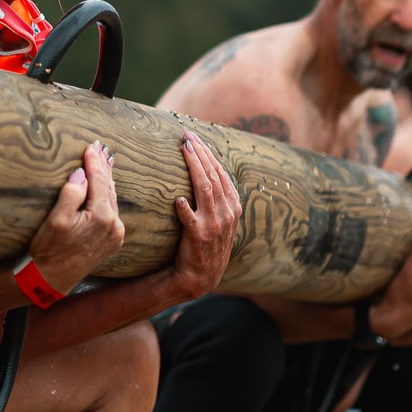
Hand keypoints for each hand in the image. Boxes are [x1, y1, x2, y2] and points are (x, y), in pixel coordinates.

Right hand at [25, 141, 124, 297]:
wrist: (50, 280)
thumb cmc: (49, 249)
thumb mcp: (56, 218)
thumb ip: (71, 193)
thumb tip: (81, 174)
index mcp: (102, 217)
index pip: (99, 181)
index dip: (94, 162)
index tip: (91, 146)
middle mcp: (114, 226)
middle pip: (109, 188)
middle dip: (103, 168)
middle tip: (100, 148)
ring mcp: (116, 235)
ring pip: (112, 199)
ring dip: (107, 180)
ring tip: (104, 162)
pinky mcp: (112, 241)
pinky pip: (112, 211)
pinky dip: (108, 196)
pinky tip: (105, 187)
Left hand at [169, 129, 241, 299]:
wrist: (200, 276)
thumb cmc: (206, 244)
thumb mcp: (220, 220)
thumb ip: (217, 197)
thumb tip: (205, 168)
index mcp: (233, 206)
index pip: (220, 172)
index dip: (207, 153)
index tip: (193, 136)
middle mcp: (227, 213)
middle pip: (213, 175)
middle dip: (199, 152)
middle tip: (186, 134)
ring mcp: (214, 224)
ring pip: (204, 188)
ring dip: (194, 166)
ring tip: (183, 149)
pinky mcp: (198, 236)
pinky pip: (191, 218)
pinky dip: (185, 208)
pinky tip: (178, 198)